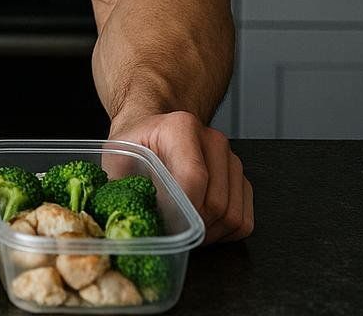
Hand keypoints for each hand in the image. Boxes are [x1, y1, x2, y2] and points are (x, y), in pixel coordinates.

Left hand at [108, 110, 252, 244]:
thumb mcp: (118, 158)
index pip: (193, 178)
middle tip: (171, 233)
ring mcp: (232, 160)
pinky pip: (244, 221)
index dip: (181, 210)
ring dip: (209, 234)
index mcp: (181, 128)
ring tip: (184, 230)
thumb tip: (126, 223)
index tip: (165, 225)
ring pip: (233, 216)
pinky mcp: (241, 179)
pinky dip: (223, 234)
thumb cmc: (136, 145)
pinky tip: (200, 226)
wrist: (153, 129)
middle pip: (216, 203)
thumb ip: (123, 185)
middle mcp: (213, 141)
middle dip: (192, 227)